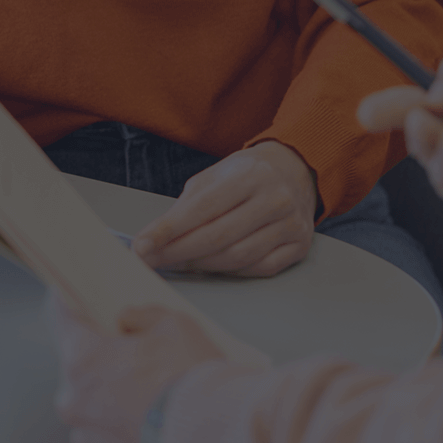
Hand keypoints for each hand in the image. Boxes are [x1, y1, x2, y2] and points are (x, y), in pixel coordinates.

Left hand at [48, 297, 227, 442]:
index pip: (62, 319)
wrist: (214, 441)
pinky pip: (107, 436)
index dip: (69, 304)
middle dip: (101, 357)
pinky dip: (123, 426)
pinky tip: (151, 421)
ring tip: (149, 394)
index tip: (71, 295)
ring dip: (111, 396)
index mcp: (82, 358)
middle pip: (79, 366)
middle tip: (132, 353)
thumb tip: (127, 320)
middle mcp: (74, 399)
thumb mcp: (175, 325)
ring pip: (92, 404)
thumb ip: (143, 316)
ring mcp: (88, 436)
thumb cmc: (190, 380)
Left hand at [130, 141, 316, 276]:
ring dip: (201, 265)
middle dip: (177, 252)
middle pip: (217, 237)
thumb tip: (157, 237)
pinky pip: (258, 268)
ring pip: (237, 257)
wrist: (296, 171)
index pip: (202, 208)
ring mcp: (290, 224)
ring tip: (178, 263)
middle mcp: (275, 199)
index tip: (143, 244)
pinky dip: (231, 271)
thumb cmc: (249, 174)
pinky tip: (213, 266)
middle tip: (152, 260)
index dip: (168, 230)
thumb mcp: (217, 174)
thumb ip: (189, 204)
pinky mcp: (299, 246)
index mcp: (250, 175)